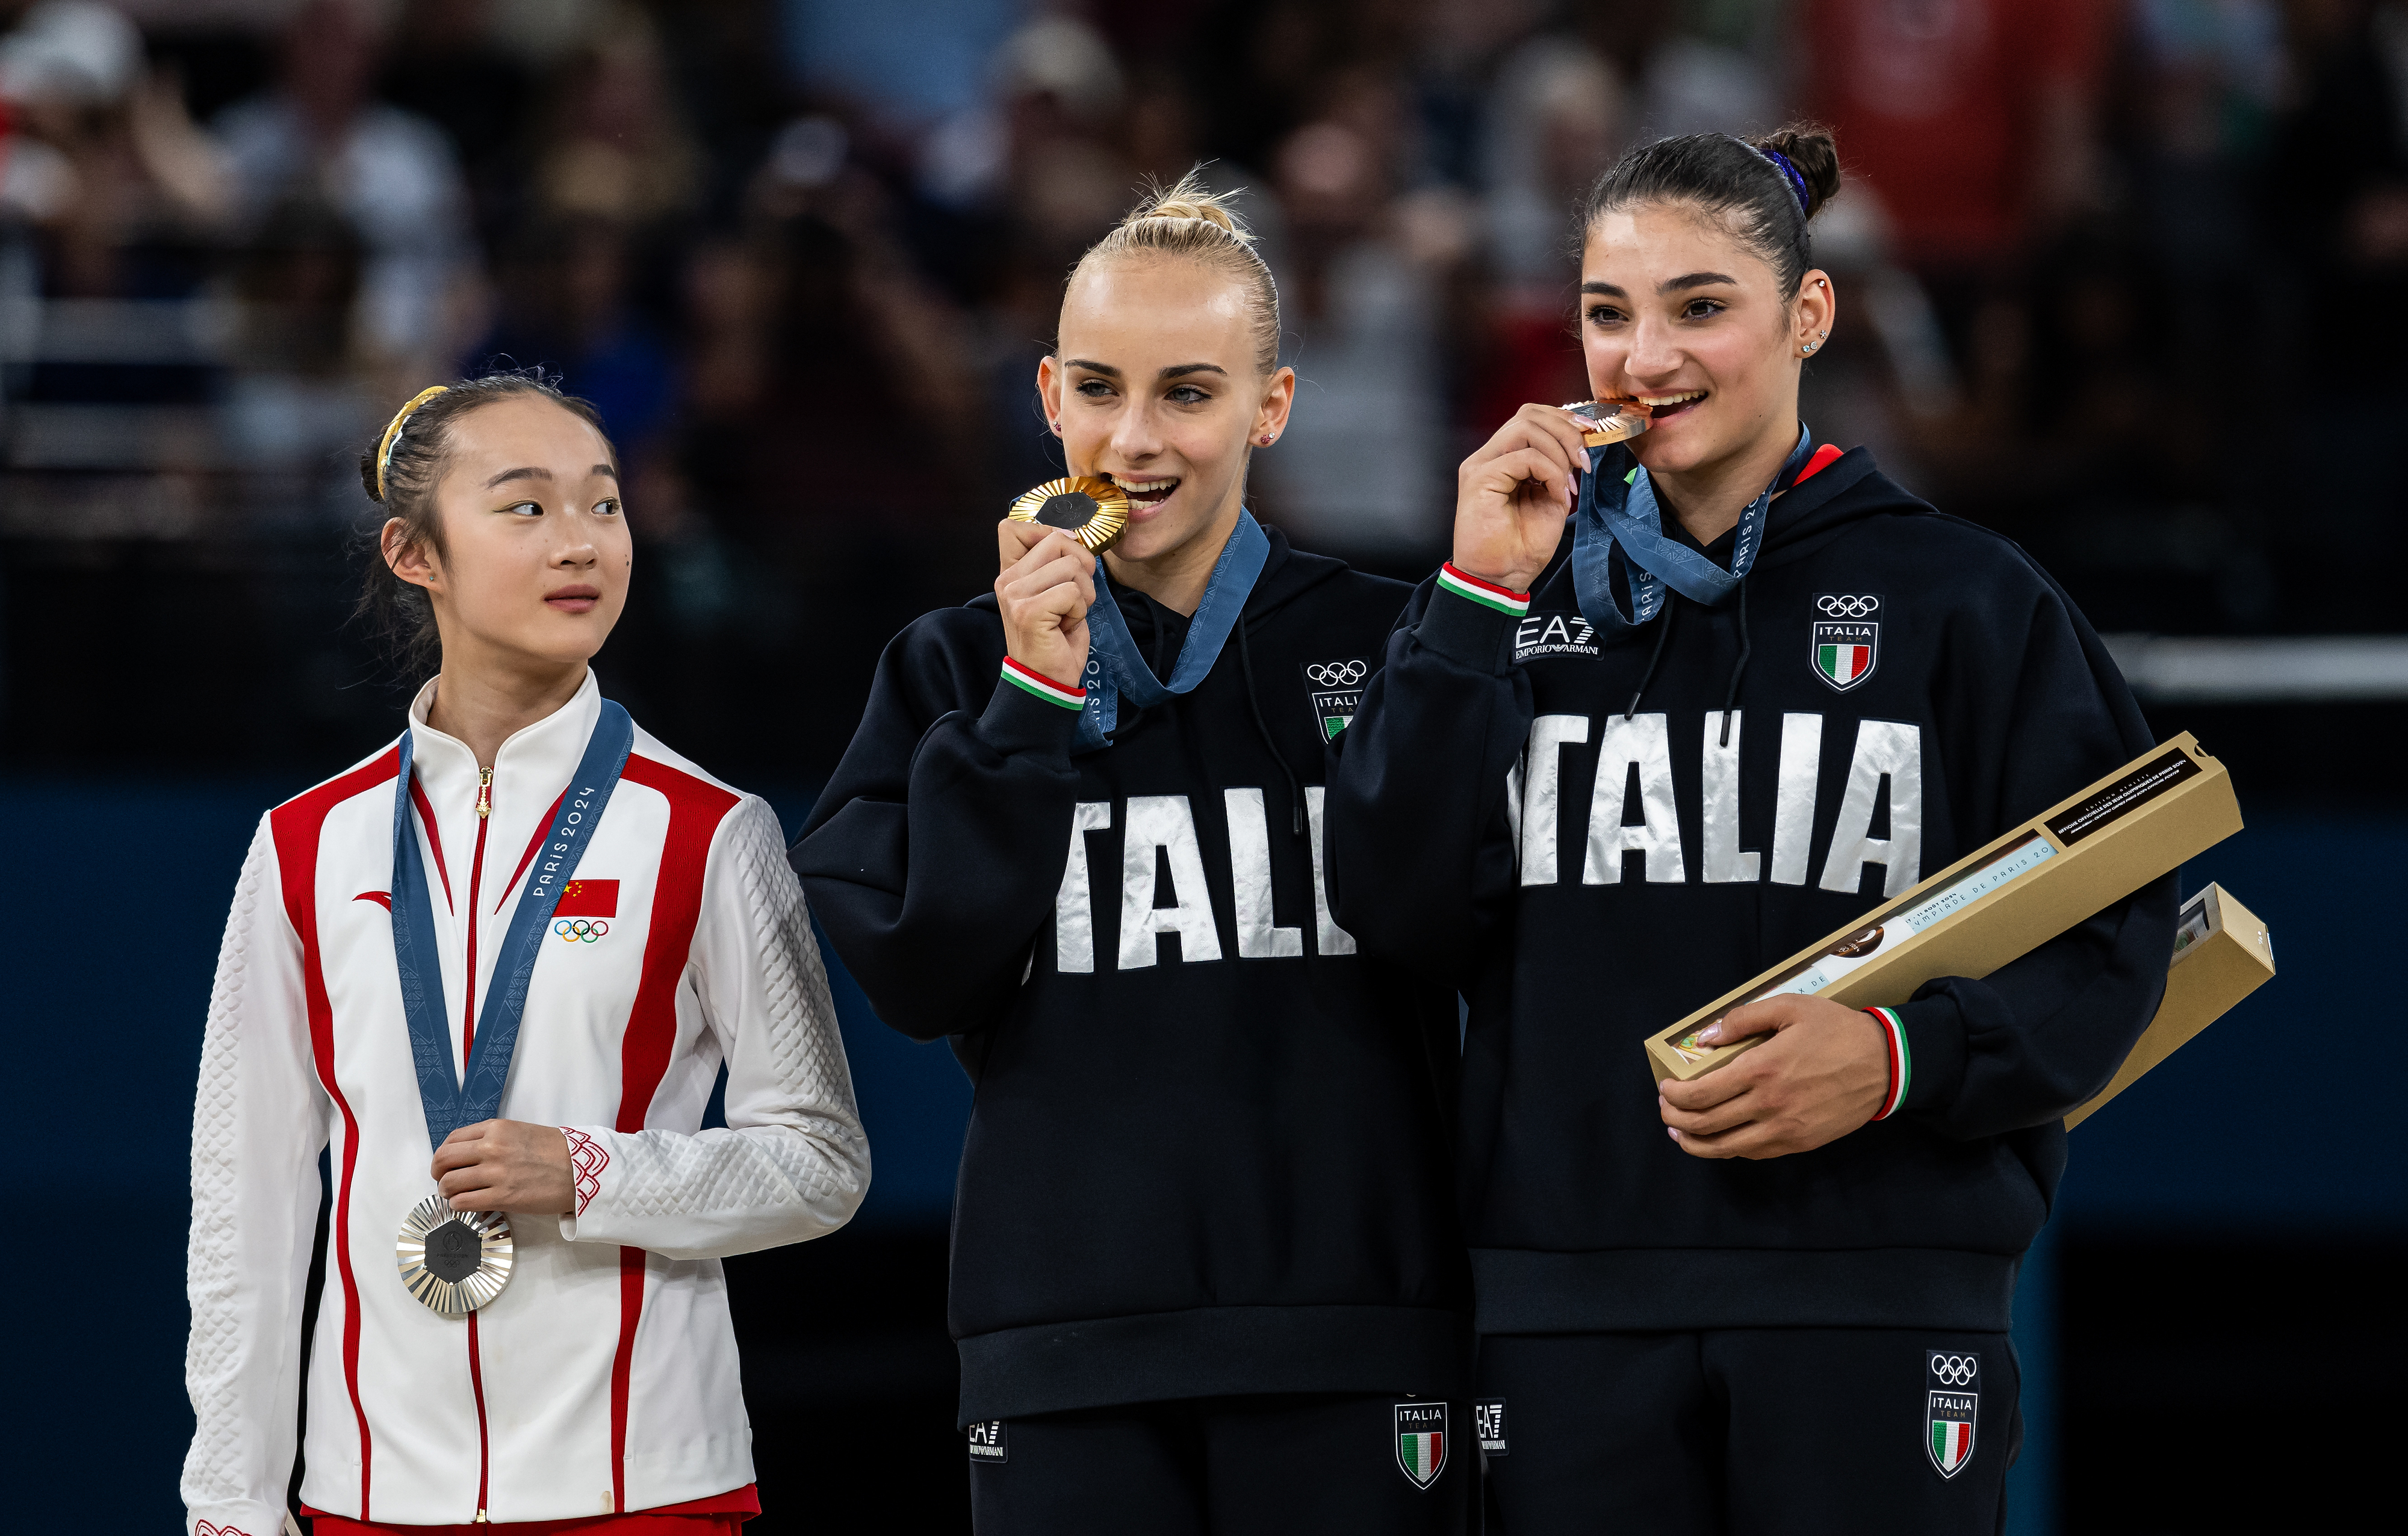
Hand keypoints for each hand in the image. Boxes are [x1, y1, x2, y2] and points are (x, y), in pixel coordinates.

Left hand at [432, 1120, 575, 1214]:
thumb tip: (468, 1155)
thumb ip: (493, 1139)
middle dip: (438, 1173)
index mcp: (496, 1129)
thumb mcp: (521, 1131)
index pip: (451, 1140)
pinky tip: (468, 1205)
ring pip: (449, 1184)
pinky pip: (463, 1203)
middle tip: (445, 1181)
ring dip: (447, 1192)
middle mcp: (491, 1148)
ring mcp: (495, 1173)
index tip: (447, 1164)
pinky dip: (458, 1205)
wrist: (581, 1170)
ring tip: (457, 1195)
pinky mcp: (502, 1197)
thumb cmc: (555, 1151)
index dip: (443, 1155)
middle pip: (443, 1161)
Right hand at [995, 519, 1095, 691]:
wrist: (1046, 681)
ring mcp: (1014, 594)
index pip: (1013, 526)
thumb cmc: (1056, 638)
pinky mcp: (1029, 611)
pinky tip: (1066, 626)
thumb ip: (1055, 562)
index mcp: (1010, 572)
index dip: (1048, 533)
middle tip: (1074, 597)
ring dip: (1084, 593)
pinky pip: (1073, 592)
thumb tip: (1071, 533)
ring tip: (1068, 615)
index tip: (1062, 562)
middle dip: (1081, 567)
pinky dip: (1080, 610)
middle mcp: (1007, 580)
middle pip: (1057, 539)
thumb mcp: (1054, 592)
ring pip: (1071, 565)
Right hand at [1452, 403, 1594, 591]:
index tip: (1590, 439)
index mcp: (1503, 458)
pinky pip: (1525, 458)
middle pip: (1529, 414)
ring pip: (1526, 428)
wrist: (1500, 578)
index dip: (1564, 420)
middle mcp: (1488, 456)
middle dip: (1566, 430)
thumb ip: (1558, 470)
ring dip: (1559, 451)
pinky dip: (1551, 472)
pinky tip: (1557, 495)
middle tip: (1584, 459)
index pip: (1532, 417)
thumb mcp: (1551, 499)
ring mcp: (1481, 465)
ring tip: (1571, 481)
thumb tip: (1581, 446)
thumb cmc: (1522, 547)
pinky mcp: (1480, 478)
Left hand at [1657, 995, 1890, 1159]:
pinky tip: (1719, 1139)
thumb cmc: (1836, 1031)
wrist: (1887, 1064)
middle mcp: (1768, 1105)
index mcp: (1761, 1069)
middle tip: (1666, 1109)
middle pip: (1706, 1124)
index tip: (1665, 1088)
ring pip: (1726, 1147)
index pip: (1701, 1093)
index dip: (1674, 1095)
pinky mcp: (1800, 1143)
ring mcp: (1785, 1129)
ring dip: (1695, 1143)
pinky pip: (1754, 1153)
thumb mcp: (1790, 1007)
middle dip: (1676, 1118)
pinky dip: (1729, 1148)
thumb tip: (1707, 1037)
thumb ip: (1744, 1018)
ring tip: (1680, 1133)